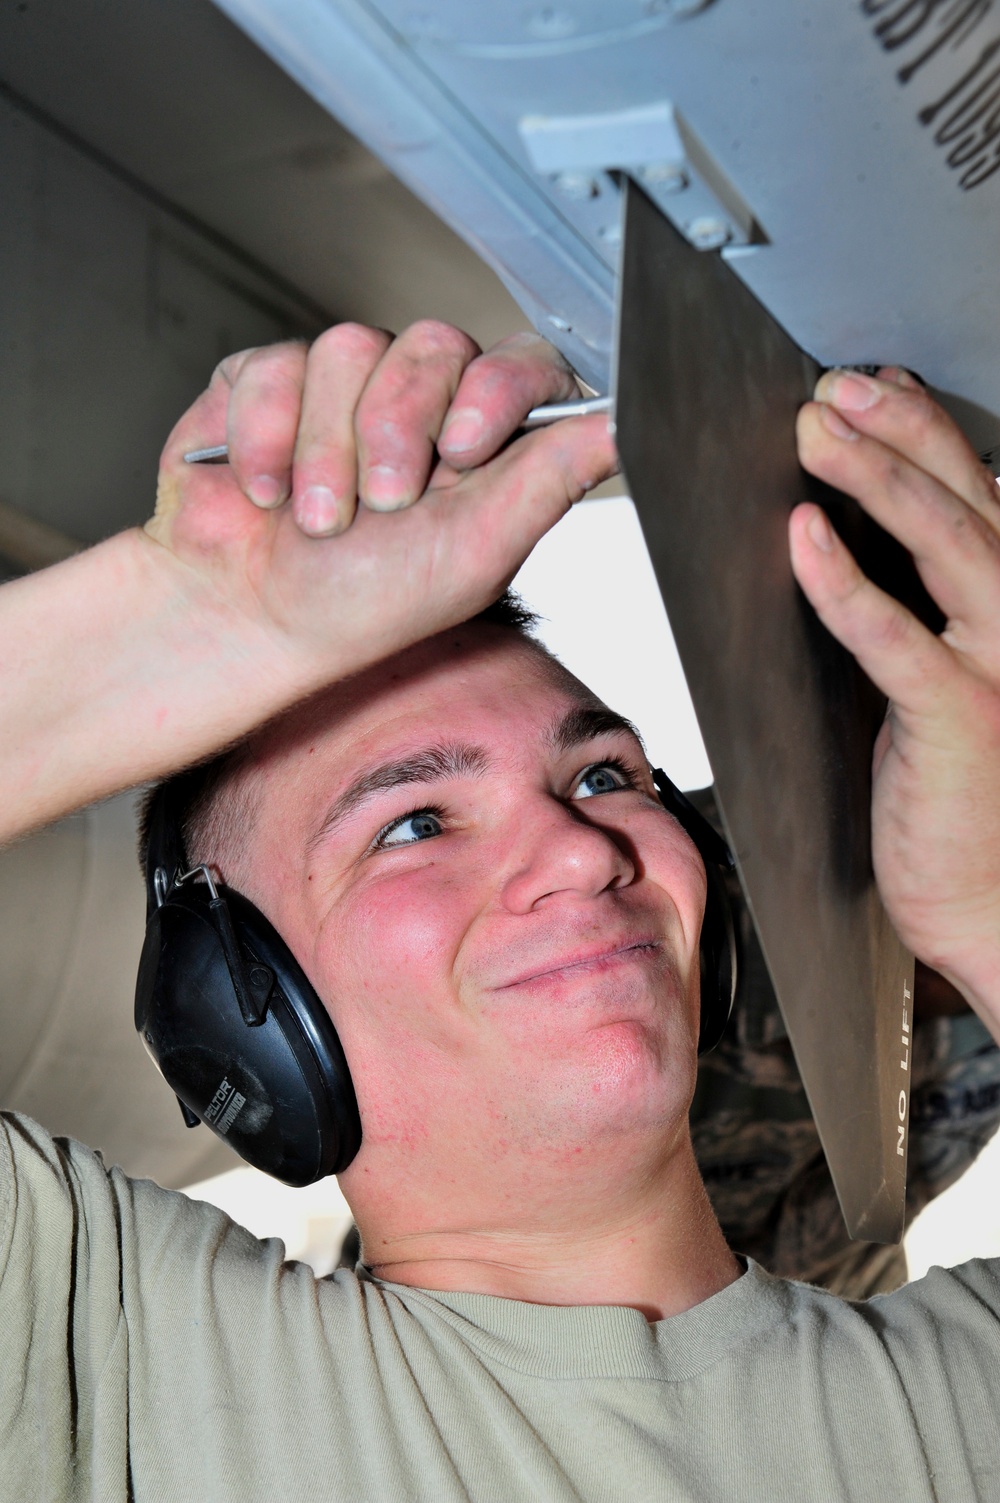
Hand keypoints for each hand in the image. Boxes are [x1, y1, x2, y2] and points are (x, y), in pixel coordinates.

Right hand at [147, 320, 616, 683]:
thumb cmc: (362, 604)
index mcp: (482, 441)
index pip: (521, 363)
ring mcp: (341, 387)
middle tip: (379, 508)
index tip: (461, 450)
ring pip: (345, 350)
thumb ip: (550, 479)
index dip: (495, 390)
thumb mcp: (474, 553)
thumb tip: (629, 426)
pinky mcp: (267, 383)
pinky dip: (263, 439)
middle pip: (431, 344)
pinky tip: (263, 490)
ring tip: (315, 519)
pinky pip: (270, 368)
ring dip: (324, 452)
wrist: (250, 621)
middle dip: (395, 431)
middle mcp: (418, 401)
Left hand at [791, 369, 999, 1026]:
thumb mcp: (942, 683)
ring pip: (944, 544)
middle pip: (964, 497)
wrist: (990, 901)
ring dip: (877, 478)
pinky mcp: (958, 717)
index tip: (871, 385)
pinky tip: (805, 539)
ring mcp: (999, 665)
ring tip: (816, 431)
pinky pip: (897, 637)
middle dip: (896, 428)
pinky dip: (848, 583)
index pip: (976, 493)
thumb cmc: (960, 796)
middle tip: (830, 385)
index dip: (923, 429)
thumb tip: (861, 545)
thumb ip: (922, 613)